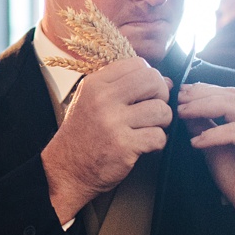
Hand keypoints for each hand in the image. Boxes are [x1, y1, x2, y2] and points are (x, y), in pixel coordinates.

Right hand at [42, 57, 172, 223]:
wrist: (67, 170)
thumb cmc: (83, 135)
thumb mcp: (91, 100)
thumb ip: (123, 87)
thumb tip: (167, 82)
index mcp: (95, 84)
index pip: (138, 64)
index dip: (150, 77)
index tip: (146, 93)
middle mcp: (103, 99)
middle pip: (153, 81)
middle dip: (162, 95)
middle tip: (153, 110)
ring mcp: (113, 122)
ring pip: (161, 110)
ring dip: (162, 122)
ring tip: (149, 129)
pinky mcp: (124, 146)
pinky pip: (159, 136)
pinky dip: (158, 143)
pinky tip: (145, 145)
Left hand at [177, 82, 234, 234]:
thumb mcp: (219, 150)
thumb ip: (206, 129)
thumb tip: (186, 111)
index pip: (234, 94)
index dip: (207, 90)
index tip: (183, 92)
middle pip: (233, 96)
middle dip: (202, 95)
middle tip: (179, 99)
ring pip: (234, 106)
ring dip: (204, 108)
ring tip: (183, 113)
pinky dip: (214, 134)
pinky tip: (197, 141)